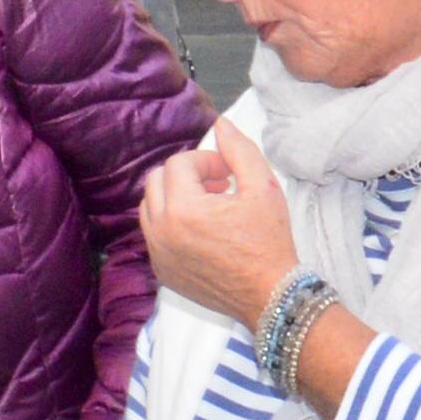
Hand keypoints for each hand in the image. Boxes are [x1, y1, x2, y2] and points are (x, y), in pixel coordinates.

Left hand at [138, 120, 300, 326]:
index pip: (178, 164)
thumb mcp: (263, 188)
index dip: (205, 161)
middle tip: (218, 187)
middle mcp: (161, 232)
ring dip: (175, 198)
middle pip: (156, 181)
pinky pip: (154, 235)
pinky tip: (202, 232)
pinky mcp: (162, 272)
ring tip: (210, 208)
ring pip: (149, 207)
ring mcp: (158, 254)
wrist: (270, 296)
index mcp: (183, 210)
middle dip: (186, 176)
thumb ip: (239, 151)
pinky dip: (171, 224)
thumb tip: (221, 124)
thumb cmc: (269, 243)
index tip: (229, 174)